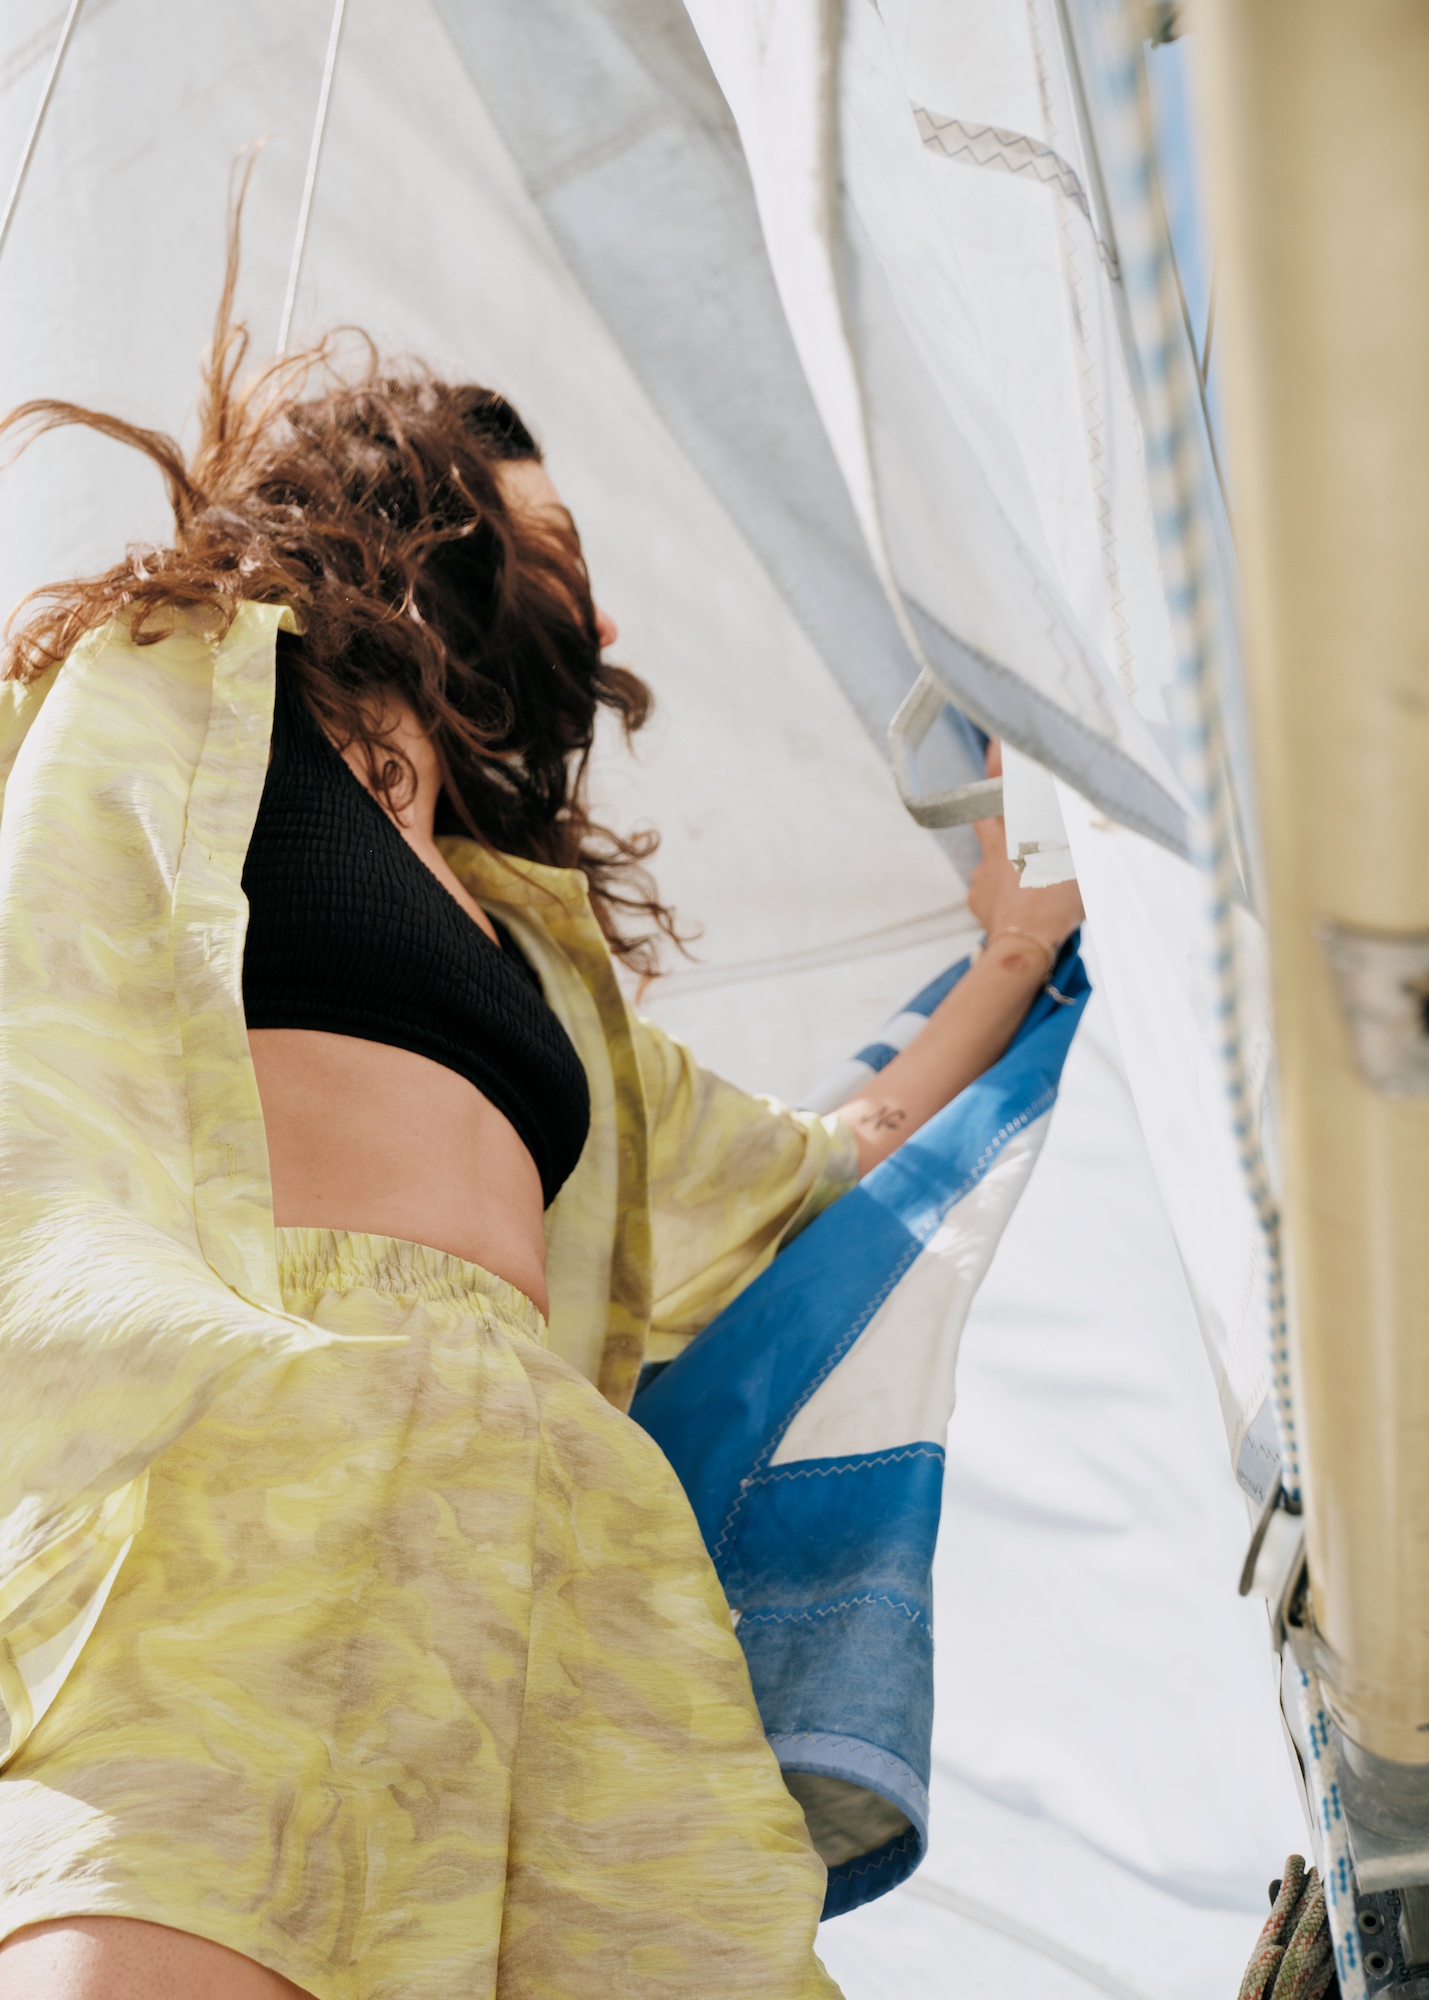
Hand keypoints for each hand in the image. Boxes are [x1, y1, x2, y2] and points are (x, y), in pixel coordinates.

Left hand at [966, 740, 1083, 951]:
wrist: (1027, 943)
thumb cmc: (1057, 901)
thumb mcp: (1082, 863)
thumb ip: (1081, 840)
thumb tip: (1090, 825)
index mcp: (1018, 832)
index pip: (1003, 787)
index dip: (997, 762)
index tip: (993, 741)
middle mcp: (993, 848)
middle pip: (987, 819)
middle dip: (995, 814)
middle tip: (1010, 819)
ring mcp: (980, 874)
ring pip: (989, 859)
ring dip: (1002, 863)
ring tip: (1024, 880)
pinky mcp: (975, 898)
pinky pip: (985, 889)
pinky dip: (997, 893)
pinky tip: (1015, 904)